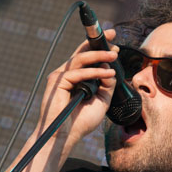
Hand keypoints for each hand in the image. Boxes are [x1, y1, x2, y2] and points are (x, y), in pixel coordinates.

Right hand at [34, 29, 118, 151]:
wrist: (66, 136)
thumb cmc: (81, 122)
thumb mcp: (102, 100)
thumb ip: (107, 84)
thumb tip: (110, 68)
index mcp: (75, 79)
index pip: (86, 59)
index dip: (99, 48)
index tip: (114, 45)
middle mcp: (66, 75)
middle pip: (81, 52)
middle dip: (97, 42)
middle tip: (112, 35)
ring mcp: (60, 77)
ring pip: (80, 59)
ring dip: (98, 55)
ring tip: (114, 55)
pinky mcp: (57, 82)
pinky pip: (78, 72)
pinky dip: (94, 72)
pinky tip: (107, 73)